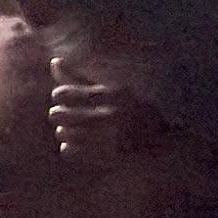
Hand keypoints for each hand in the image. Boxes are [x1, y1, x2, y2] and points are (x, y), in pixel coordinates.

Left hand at [49, 72, 170, 163]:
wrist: (162, 142)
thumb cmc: (133, 109)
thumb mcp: (112, 89)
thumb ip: (80, 77)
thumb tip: (55, 61)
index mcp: (112, 94)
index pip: (64, 93)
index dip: (59, 95)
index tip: (64, 98)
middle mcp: (111, 115)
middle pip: (59, 114)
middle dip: (57, 114)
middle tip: (62, 115)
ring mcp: (109, 138)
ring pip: (63, 133)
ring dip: (63, 131)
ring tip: (69, 130)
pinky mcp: (105, 157)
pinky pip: (69, 151)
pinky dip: (68, 148)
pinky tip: (76, 144)